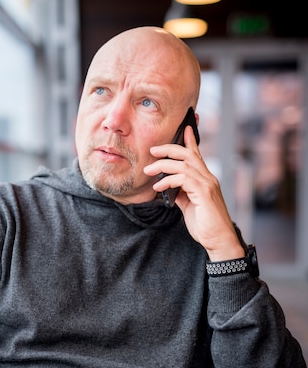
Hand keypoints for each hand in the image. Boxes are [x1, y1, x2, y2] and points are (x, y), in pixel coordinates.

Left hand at [145, 125, 243, 260]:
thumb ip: (182, 193)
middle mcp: (208, 178)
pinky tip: (158, 188)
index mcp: (205, 179)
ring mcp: (207, 184)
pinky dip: (167, 180)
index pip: (197, 155)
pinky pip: (183, 179)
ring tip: (148, 170)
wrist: (218, 240)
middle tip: (153, 150)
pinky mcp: (203, 193)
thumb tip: (169, 187)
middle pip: (188, 154)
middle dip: (169, 148)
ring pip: (183, 164)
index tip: (185, 127)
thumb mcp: (190, 206)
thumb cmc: (205, 225)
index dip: (190, 140)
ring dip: (163, 165)